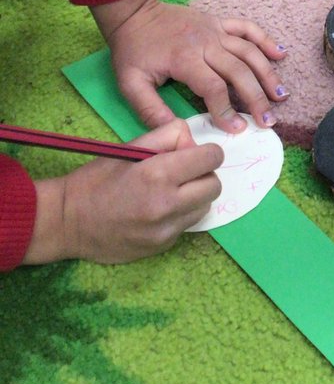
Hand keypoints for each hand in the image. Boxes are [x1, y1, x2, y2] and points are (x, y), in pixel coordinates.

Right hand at [23, 120, 222, 264]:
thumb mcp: (129, 147)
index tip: (193, 154)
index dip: (206, 152)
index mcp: (158, 174)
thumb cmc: (97, 179)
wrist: (68, 222)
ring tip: (170, 192)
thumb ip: (167, 137)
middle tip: (184, 173)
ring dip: (195, 197)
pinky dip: (180, 215)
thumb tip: (193, 141)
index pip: (212, 158)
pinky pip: (186, 225)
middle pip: (214, 185)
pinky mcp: (162, 246)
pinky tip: (157, 211)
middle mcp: (167, 204)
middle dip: (203, 175)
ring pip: (205, 207)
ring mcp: (166, 230)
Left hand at [92, 0, 288, 133]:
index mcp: (185, 59)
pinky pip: (247, 28)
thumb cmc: (132, 51)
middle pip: (239, 71)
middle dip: (256, 97)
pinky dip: (265, 39)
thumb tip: (177, 131)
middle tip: (268, 120)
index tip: (237, 129)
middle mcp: (206, 43)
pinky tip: (280, 54)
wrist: (134, 14)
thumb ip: (151, 110)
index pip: (213, 88)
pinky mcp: (219, 22)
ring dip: (268, 73)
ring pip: (249, 51)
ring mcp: (215, 30)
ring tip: (281, 95)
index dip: (227, 110)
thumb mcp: (130, 84)